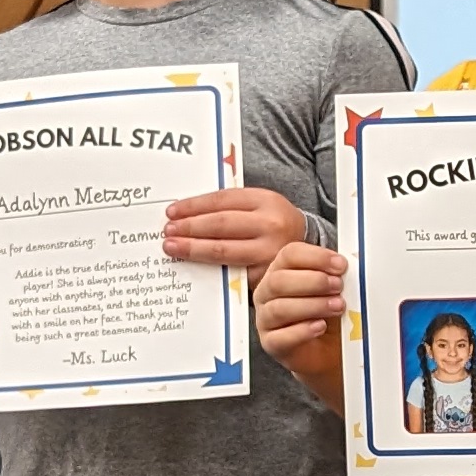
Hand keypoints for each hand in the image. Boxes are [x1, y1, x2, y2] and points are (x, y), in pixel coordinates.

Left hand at [166, 187, 309, 275]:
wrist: (307, 254)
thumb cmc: (273, 226)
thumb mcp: (260, 206)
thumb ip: (231, 206)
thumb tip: (187, 211)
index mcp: (266, 200)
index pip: (222, 200)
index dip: (194, 205)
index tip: (172, 211)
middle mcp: (270, 225)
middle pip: (221, 224)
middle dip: (190, 227)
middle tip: (168, 230)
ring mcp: (269, 252)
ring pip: (223, 250)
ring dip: (193, 248)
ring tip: (173, 247)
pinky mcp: (265, 276)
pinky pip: (231, 271)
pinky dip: (208, 269)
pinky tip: (193, 265)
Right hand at [253, 243, 349, 412]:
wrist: (329, 349)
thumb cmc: (327, 314)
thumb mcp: (333, 289)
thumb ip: (335, 274)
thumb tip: (347, 264)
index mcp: (280, 271)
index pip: (289, 255)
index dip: (316, 257)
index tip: (340, 265)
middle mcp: (267, 293)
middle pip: (279, 280)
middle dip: (314, 281)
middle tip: (338, 286)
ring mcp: (266, 319)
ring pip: (279, 308)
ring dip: (312, 305)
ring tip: (336, 307)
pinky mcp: (271, 343)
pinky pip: (280, 337)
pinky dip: (302, 331)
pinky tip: (320, 326)